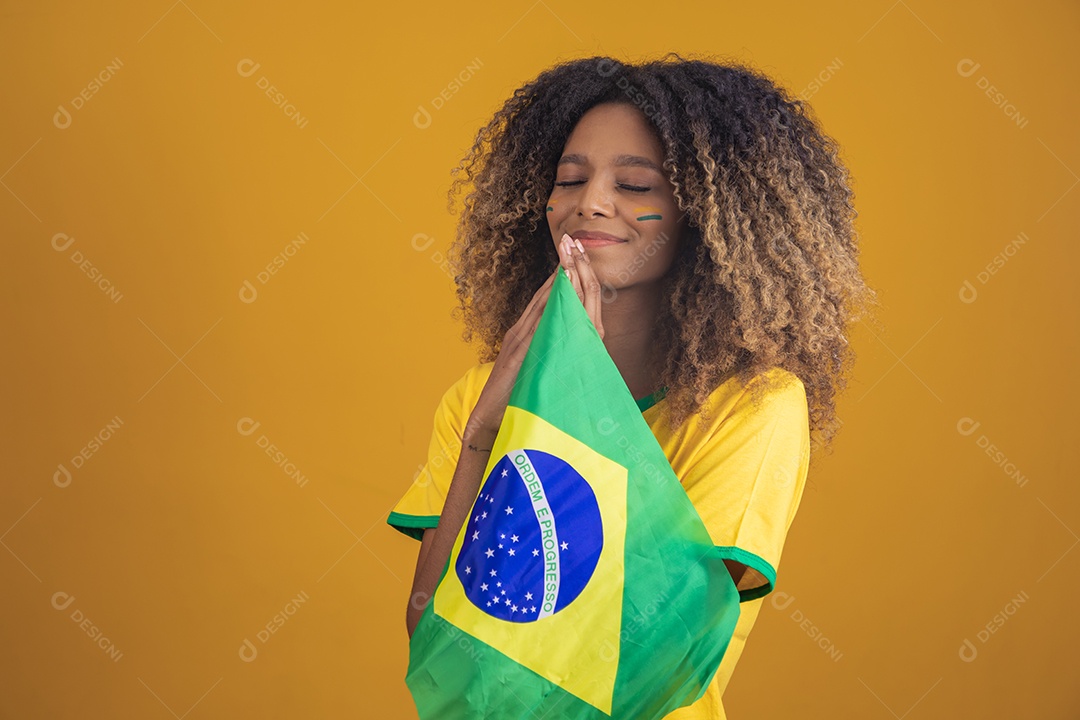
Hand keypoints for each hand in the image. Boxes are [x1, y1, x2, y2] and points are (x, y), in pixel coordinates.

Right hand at [465, 234, 604, 440]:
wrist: (488, 420)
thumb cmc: (513, 396)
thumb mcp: (531, 365)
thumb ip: (543, 347)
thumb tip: (564, 336)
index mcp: (526, 332)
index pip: (549, 297)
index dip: (563, 274)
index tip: (576, 253)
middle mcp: (521, 332)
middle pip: (546, 294)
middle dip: (562, 268)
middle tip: (573, 243)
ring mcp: (517, 342)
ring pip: (541, 307)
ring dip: (557, 283)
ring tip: (570, 260)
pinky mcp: (516, 356)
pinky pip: (536, 330)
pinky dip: (548, 312)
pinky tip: (560, 299)